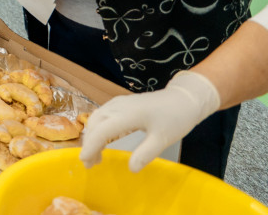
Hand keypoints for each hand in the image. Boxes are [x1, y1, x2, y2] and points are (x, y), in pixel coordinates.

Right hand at [79, 71, 219, 171]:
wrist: (184, 98)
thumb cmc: (175, 118)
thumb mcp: (163, 139)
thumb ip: (145, 154)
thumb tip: (130, 169)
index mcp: (127, 115)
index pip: (101, 131)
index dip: (90, 147)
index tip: (85, 162)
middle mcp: (117, 106)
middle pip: (94, 124)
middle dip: (89, 144)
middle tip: (91, 164)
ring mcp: (118, 102)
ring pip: (96, 118)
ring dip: (92, 136)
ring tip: (97, 156)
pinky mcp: (121, 103)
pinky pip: (102, 115)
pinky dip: (97, 129)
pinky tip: (104, 140)